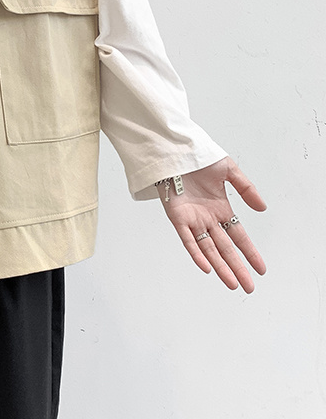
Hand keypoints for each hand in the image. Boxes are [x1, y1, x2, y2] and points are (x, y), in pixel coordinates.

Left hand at [157, 156, 266, 292]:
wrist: (174, 150)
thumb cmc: (197, 158)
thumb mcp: (229, 170)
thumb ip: (246, 188)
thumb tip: (263, 208)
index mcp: (220, 209)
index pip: (238, 236)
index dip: (250, 252)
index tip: (261, 269)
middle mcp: (207, 218)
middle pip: (225, 248)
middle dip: (237, 268)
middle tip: (249, 287)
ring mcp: (192, 219)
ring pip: (208, 248)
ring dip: (219, 266)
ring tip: (232, 283)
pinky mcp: (177, 217)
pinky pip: (187, 239)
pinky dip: (196, 253)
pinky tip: (206, 267)